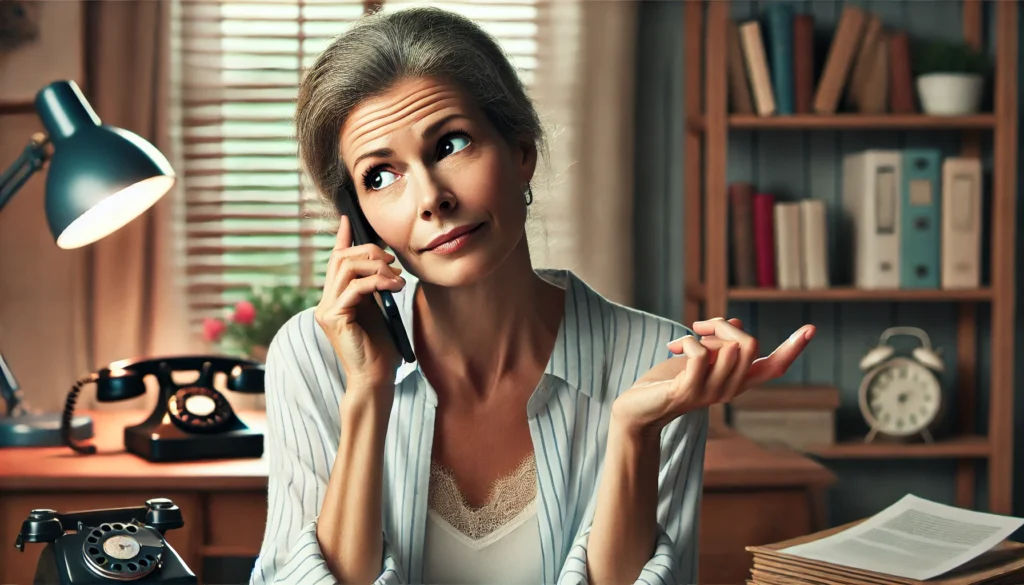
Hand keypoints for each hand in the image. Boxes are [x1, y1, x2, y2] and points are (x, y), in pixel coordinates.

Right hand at [314, 215, 405, 394]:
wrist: (376, 377)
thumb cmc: (380, 347)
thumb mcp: (378, 308)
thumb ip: (374, 286)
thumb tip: (383, 262)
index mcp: (336, 298)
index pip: (335, 260)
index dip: (342, 238)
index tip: (348, 220)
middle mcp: (326, 302)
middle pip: (341, 258)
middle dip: (369, 252)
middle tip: (393, 262)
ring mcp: (327, 310)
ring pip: (346, 268)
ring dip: (376, 267)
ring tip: (397, 278)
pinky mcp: (334, 318)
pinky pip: (355, 287)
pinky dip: (378, 282)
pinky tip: (395, 288)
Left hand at [611, 318, 814, 433]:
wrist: (636, 410)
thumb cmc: (666, 382)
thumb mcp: (697, 356)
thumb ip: (718, 342)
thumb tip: (736, 321)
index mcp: (736, 381)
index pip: (774, 367)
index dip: (793, 349)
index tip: (811, 328)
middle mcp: (730, 390)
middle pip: (750, 344)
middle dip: (724, 324)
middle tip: (699, 327)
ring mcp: (711, 394)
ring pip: (728, 347)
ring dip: (703, 333)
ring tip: (681, 341)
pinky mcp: (688, 392)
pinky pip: (700, 354)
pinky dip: (688, 341)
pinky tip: (674, 346)